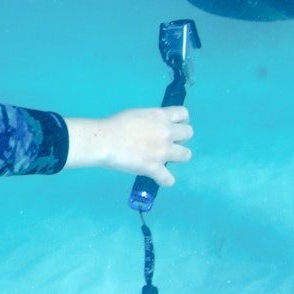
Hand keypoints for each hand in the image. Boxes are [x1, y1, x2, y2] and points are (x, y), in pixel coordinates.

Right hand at [63, 106, 192, 186]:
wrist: (104, 140)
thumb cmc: (114, 125)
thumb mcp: (137, 115)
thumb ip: (151, 121)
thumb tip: (153, 129)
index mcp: (160, 116)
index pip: (184, 113)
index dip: (182, 121)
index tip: (175, 127)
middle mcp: (166, 132)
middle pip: (189, 133)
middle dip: (180, 138)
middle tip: (167, 143)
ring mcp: (162, 151)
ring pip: (186, 155)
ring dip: (176, 157)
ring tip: (164, 159)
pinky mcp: (154, 168)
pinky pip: (169, 179)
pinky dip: (164, 180)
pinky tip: (157, 177)